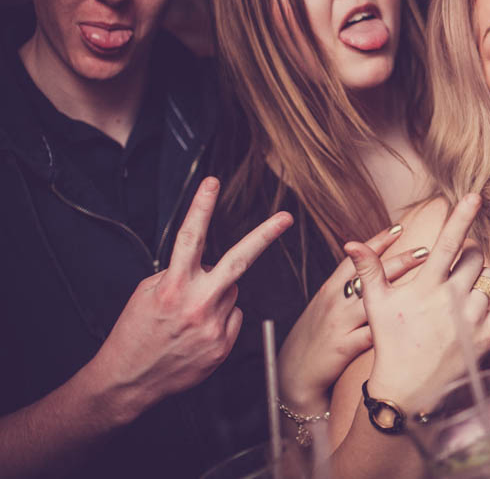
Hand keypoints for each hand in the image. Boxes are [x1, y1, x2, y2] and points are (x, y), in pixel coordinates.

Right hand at [86, 177, 291, 420]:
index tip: (211, 182)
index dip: (201, 207)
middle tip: (285, 217)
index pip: (189, 237)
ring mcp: (213, 327)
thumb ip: (177, 274)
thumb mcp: (146, 294)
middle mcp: (196, 304)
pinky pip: (233, 317)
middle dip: (264, 236)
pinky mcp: (222, 346)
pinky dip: (220, 318)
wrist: (127, 382)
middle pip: (238, 261)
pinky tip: (197, 333)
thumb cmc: (135, 333)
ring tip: (189, 316)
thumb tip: (205, 264)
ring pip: (231, 291)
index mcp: (172, 286)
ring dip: (216, 294)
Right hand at [277, 226, 427, 413]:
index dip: (378, 241)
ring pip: (374, 301)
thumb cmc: (314, 338)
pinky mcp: (343, 346)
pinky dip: (392, 329)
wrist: (293, 374)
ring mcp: (339, 322)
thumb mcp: (326, 307)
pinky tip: (415, 324)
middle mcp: (335, 301)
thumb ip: (347, 289)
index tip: (400, 227)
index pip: (357, 258)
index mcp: (330, 289)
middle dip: (399, 261)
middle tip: (426, 250)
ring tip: (429, 284)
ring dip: (402, 291)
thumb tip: (373, 270)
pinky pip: (370, 335)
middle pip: (370, 275)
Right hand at [346, 194, 489, 412]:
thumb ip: (370, 270)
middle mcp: (452, 298)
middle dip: (470, 255)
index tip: (475, 196)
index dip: (461, 218)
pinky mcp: (488, 335)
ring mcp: (472, 317)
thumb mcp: (376, 305)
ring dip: (483, 279)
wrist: (405, 391)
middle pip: (475, 258)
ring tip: (464, 295)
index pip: (447, 244)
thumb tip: (351, 242)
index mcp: (426, 286)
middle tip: (457, 270)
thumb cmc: (390, 344)